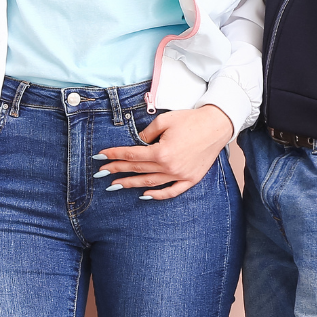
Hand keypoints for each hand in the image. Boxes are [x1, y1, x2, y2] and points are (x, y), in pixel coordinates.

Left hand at [94, 104, 233, 199]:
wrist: (217, 125)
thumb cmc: (190, 120)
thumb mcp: (164, 121)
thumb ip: (146, 133)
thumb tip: (135, 143)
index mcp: (161, 152)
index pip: (131, 155)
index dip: (114, 155)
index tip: (100, 157)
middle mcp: (169, 167)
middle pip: (137, 169)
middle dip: (117, 170)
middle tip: (101, 172)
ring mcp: (181, 175)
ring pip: (150, 183)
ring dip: (131, 184)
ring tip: (116, 185)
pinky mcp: (191, 179)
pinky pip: (172, 192)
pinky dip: (158, 196)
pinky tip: (144, 196)